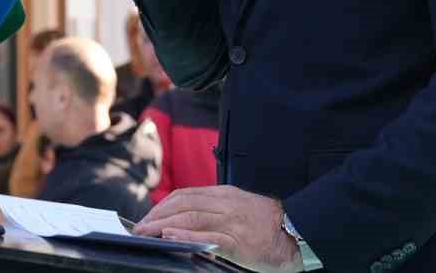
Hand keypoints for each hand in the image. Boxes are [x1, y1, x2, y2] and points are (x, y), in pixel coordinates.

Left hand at [135, 185, 298, 272]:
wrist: (296, 234)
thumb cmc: (265, 225)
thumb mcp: (238, 207)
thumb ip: (214, 209)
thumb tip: (184, 218)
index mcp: (224, 194)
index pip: (185, 195)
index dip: (162, 206)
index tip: (147, 217)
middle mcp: (226, 204)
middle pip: (183, 204)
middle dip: (157, 215)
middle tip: (139, 228)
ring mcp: (232, 222)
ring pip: (191, 217)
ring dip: (164, 225)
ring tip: (146, 233)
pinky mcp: (238, 241)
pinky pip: (208, 236)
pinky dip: (187, 235)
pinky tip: (171, 237)